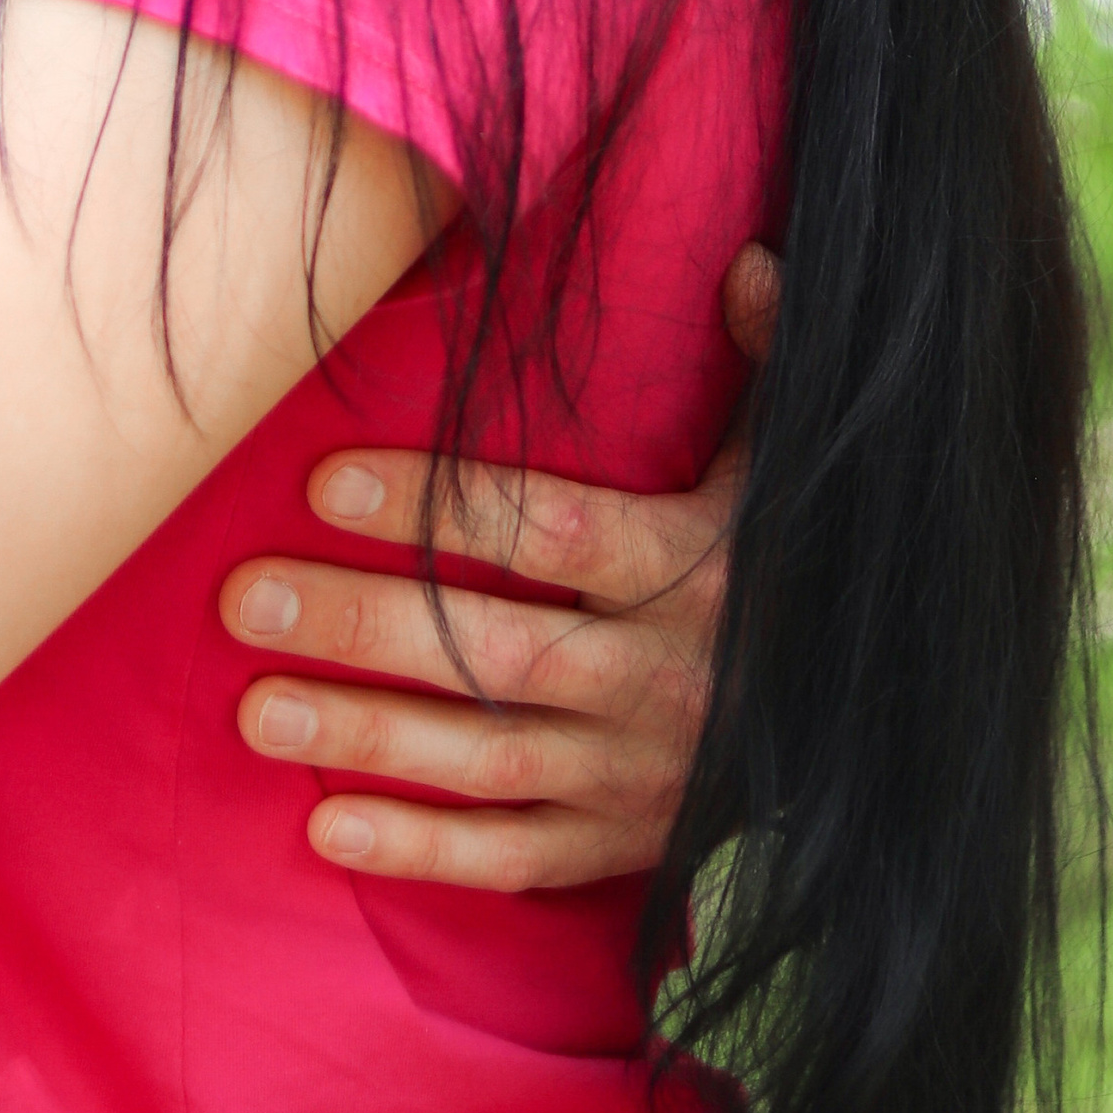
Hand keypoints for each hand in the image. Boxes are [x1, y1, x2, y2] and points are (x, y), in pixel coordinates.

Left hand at [221, 244, 778, 891]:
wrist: (866, 740)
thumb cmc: (790, 574)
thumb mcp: (788, 470)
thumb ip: (768, 364)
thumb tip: (755, 257)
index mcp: (696, 567)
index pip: (549, 530)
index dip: (440, 509)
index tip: (324, 485)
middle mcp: (660, 675)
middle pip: (494, 650)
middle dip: (364, 630)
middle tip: (246, 601)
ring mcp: (636, 772)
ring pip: (487, 755)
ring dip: (368, 737)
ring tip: (256, 709)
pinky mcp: (621, 846)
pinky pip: (513, 855)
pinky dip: (422, 851)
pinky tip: (327, 827)